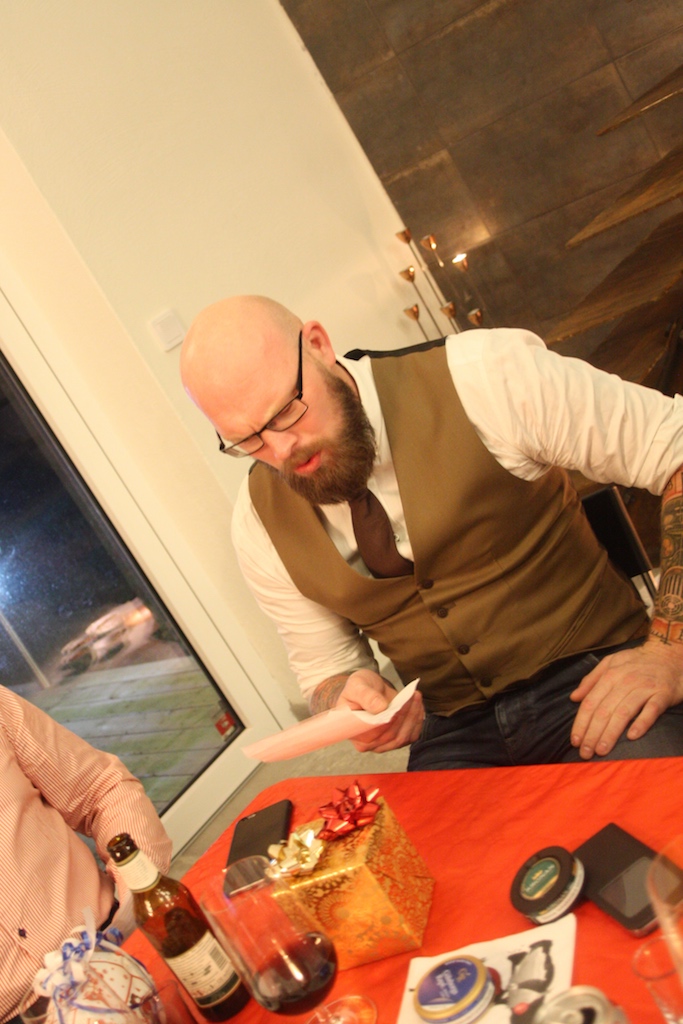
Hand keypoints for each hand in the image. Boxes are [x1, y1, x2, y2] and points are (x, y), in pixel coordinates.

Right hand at [334, 669, 423, 752]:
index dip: (388, 721)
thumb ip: (366, 696)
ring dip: (413, 716)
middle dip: (404, 714)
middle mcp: (369, 743)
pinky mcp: (397, 739)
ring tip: (415, 697)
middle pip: (392, 736)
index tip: (399, 705)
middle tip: (411, 696)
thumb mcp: (357, 686)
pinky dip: (417, 720)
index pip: (374, 733)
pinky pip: (411, 735)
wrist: (370, 689)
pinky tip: (417, 705)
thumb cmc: (359, 689)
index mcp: (355, 733)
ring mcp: (384, 744)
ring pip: (404, 736)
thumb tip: (380, 708)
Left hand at [569, 640, 682, 757]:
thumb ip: (591, 680)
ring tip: (602, 750)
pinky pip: (651, 710)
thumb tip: (574, 697)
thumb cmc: (637, 662)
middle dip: (592, 733)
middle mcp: (625, 681)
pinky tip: (632, 737)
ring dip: (611, 733)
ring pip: (624, 713)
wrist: (669, 655)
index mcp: (610, 675)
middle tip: (586, 753)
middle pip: (604, 710)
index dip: (581, 723)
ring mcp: (645, 688)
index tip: (575, 740)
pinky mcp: (663, 695)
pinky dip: (641, 723)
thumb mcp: (611, 663)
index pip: (591, 702)